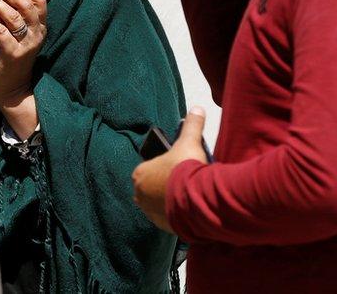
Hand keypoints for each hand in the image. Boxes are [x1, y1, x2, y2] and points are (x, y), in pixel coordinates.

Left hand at [0, 0, 46, 137]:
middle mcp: (37, 35)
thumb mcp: (20, 36)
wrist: (13, 90)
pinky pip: (0, 33)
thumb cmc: (11, 59)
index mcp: (41, 28)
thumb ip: (18, 17)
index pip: (40, 1)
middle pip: (28, 6)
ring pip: (15, 17)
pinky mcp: (13, 55)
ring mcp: (27, 45)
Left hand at [132, 106, 209, 233]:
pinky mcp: (163, 226)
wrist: (196, 199)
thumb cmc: (186, 168)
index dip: (164, 167)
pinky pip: (168, 219)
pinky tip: (189, 210)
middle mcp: (140, 194)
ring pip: (159, 204)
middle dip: (166, 186)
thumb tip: (196, 110)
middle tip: (185, 183)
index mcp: (140, 173)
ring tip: (188, 197)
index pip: (150, 169)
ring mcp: (150, 212)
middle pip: (153, 188)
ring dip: (170, 202)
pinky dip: (177, 215)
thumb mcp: (189, 142)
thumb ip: (191, 125)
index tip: (178, 168)